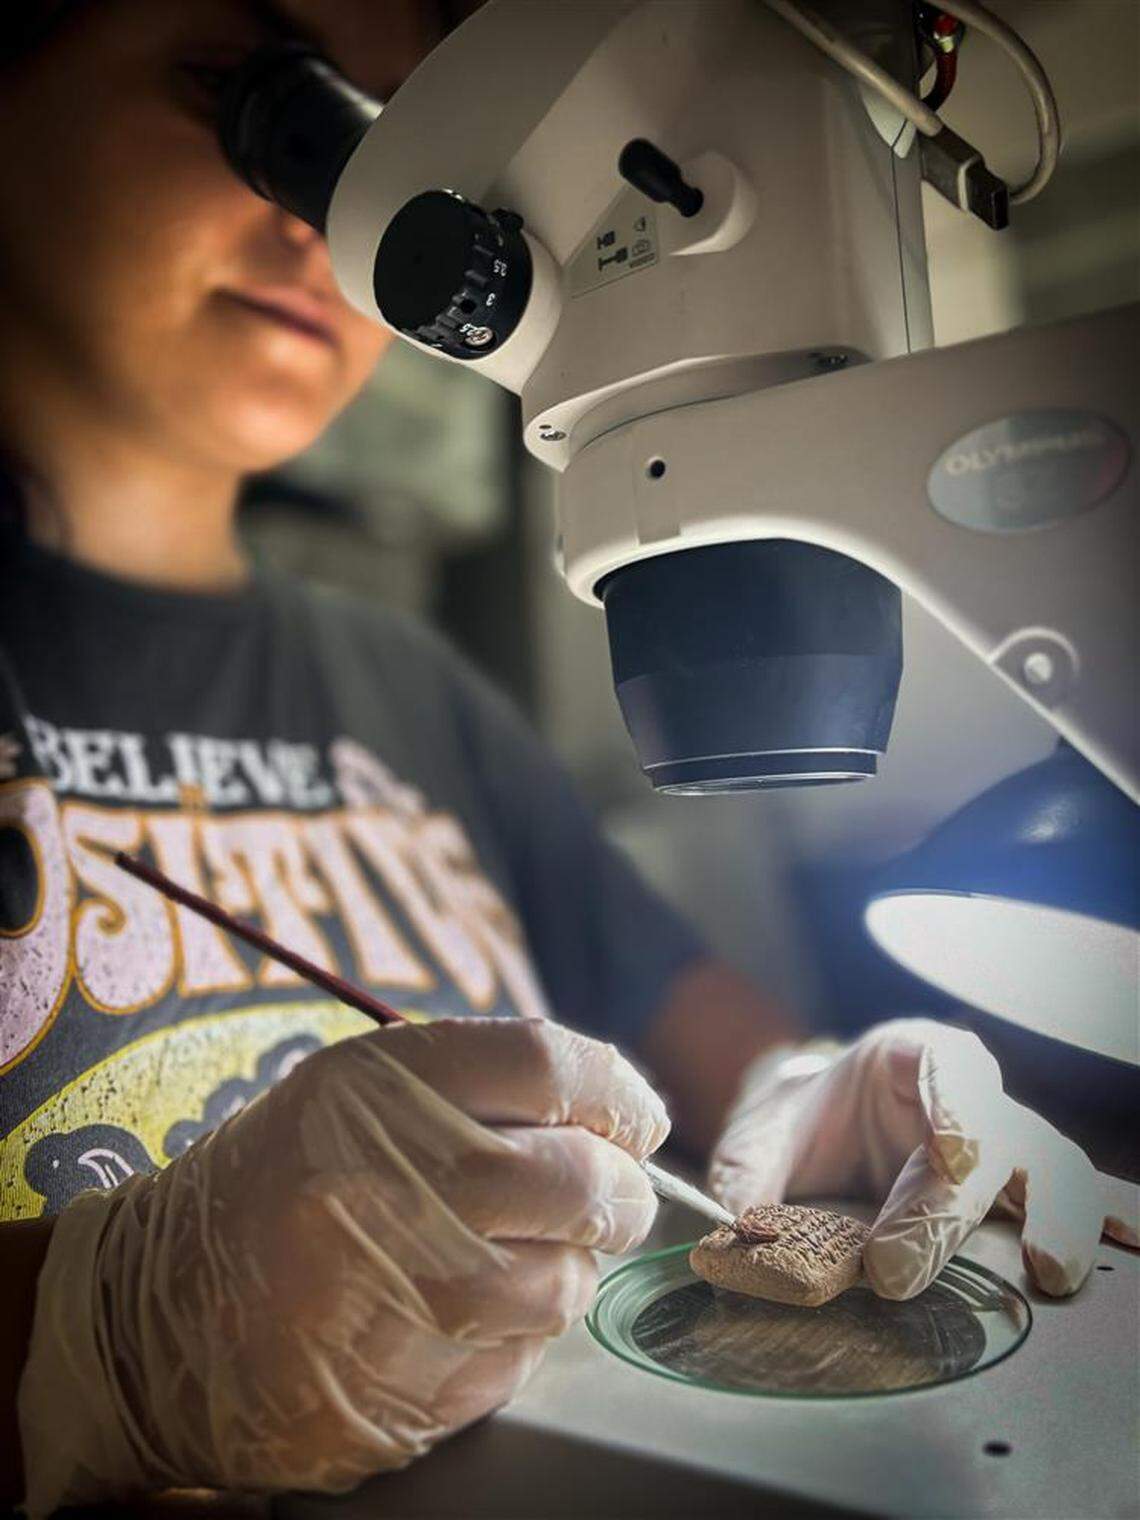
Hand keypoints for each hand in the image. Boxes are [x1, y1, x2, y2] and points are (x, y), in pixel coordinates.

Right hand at [18, 1019, 667, 1512]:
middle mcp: (387, 1183)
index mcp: (375, 1089)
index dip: (620, 1092)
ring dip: (568, 1267)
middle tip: (608, 1192)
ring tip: (517, 1254)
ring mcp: (394, 1297)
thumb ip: (483, 1086)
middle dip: (619, 1188)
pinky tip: (462, 1313)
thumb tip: (623, 1115)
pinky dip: (517, 1333)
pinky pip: (520, 1359)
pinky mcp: (404, 1393)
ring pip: (564, 1282)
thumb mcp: (357, 1093)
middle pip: (580, 1178)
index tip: (635, 1117)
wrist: (161, 1320)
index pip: (551, 1066)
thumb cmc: (285, 1186)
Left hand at [709, 1018, 1137, 1299]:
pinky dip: (1109, 1219)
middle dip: (947, 1207)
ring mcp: (1006, 1147)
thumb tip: (735, 1225)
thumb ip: (744, 1174)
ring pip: (1052, 1169)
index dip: (954, 1107)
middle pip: (988, 1140)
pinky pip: (1074, 1201)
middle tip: (898, 1267)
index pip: (945, 1065)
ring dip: (1056, 1216)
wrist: (823, 1131)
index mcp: (911, 1056)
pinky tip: (1131, 1241)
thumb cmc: (801, 1125)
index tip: (953, 1154)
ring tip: (1050, 1270)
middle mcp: (970, 1097)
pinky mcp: (1019, 1196)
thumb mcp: (758, 1135)